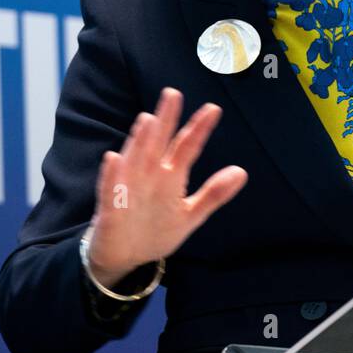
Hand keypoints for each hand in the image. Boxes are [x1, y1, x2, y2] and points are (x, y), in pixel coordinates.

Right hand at [87, 87, 247, 288]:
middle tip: (173, 95)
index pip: (186, 148)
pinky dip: (112, 175)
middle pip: (158, 143)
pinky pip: (111, 190)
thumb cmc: (155, 230)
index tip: (213, 110)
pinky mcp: (112, 207)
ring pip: (135, 160)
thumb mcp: (190, 214)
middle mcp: (149, 176)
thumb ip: (213, 194)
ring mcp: (129, 188)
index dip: (198, 130)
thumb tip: (242, 172)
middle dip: (165, 120)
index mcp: (169, 177)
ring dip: (140, 141)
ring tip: (148, 120)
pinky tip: (113, 159)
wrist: (124, 257)